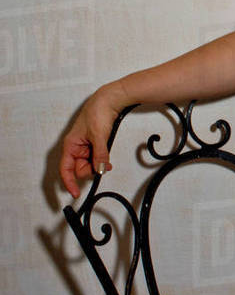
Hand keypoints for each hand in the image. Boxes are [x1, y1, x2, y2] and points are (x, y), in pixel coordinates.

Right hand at [59, 84, 123, 198]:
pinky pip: (96, 159)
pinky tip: (107, 159)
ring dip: (98, 165)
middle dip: (91, 170)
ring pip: (89, 165)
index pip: (65, 169)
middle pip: (79, 169)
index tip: (76, 193)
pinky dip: (101, 161)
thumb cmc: (98, 112)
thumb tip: (99, 170)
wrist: (109, 100)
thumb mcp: (99, 136)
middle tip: (102, 166)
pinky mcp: (94, 145)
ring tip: (106, 160)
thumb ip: (99, 155)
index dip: (69, 182)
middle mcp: (76, 147)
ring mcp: (85, 147)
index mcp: (70, 145)